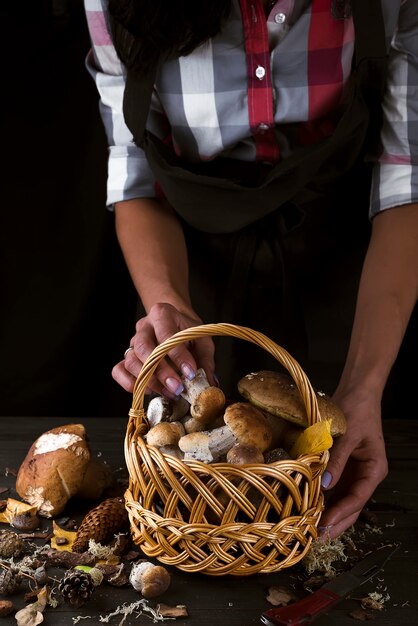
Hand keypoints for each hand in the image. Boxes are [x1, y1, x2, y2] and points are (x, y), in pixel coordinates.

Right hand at [112, 302, 215, 395]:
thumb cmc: (188, 331)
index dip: (178, 357)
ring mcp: (132, 341)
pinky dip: (130, 384)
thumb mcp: (202, 339)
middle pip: (143, 348)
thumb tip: (208, 385)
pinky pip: (119, 371)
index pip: (166, 335)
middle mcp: (144, 326)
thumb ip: (205, 361)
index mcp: (163, 314)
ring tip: (169, 392)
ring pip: (130, 361)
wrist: (174, 322)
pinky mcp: (126, 356)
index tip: (191, 373)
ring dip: (149, 381)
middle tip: (177, 388)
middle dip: (161, 372)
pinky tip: (149, 390)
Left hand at [318, 389, 387, 538]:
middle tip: (316, 537)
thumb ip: (337, 460)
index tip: (325, 525)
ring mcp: (353, 472)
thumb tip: (324, 485)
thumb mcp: (348, 435)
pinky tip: (309, 506)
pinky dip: (322, 497)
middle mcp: (365, 475)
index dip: (341, 514)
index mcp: (374, 469)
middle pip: (351, 506)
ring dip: (328, 513)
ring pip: (341, 500)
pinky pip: (332, 487)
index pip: (358, 498)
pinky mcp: (341, 466)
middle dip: (335, 522)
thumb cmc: (356, 410)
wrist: (355, 392)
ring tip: (310, 528)